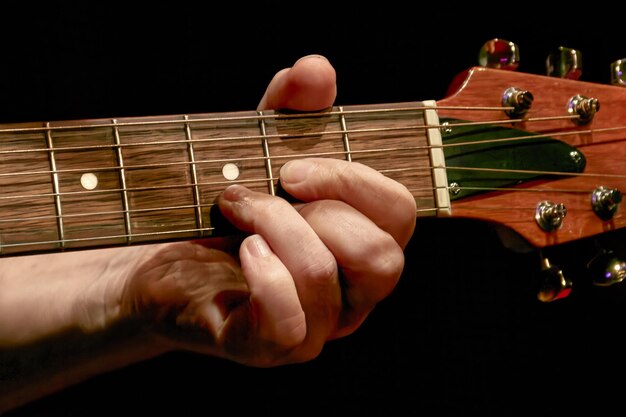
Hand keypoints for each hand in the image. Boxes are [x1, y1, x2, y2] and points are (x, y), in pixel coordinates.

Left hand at [119, 55, 416, 366]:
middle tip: (267, 189)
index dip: (353, 181)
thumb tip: (316, 69)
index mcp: (364, 242)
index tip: (293, 166)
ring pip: (324, 278)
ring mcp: (318, 326)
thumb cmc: (227, 209)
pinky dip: (265, 276)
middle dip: (318, 209)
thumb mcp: (261, 149)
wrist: (163, 259)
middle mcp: (354, 292)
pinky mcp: (271, 347)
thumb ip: (292, 110)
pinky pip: (290, 325)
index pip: (402, 215)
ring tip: (234, 209)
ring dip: (273, 226)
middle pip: (381, 257)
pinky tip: (241, 251)